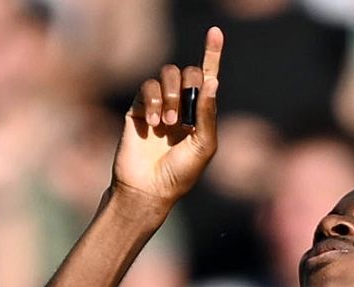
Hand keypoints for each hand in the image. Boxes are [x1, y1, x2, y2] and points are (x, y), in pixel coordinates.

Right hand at [112, 27, 222, 212]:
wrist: (148, 189)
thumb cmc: (180, 173)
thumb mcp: (204, 145)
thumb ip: (208, 114)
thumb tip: (213, 81)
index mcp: (200, 113)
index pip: (207, 77)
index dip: (212, 53)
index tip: (215, 32)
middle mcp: (180, 105)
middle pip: (187, 72)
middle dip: (188, 85)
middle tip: (183, 114)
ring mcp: (158, 105)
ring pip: (166, 75)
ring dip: (170, 95)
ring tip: (168, 123)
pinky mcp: (138, 108)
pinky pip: (146, 88)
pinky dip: (152, 101)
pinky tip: (153, 122)